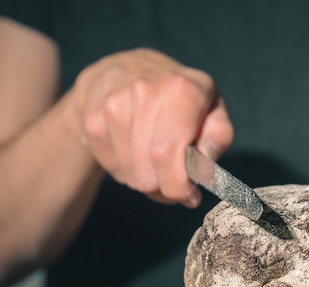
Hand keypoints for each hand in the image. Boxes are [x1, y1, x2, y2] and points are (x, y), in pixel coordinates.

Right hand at [73, 48, 232, 206]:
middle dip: (164, 188)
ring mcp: (112, 104)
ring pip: (129, 175)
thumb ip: (217, 139)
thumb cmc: (182, 98)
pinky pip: (111, 167)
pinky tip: (134, 151)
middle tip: (173, 178)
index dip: (177, 187)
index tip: (188, 195)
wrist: (129, 68)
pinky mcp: (92, 118)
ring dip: (144, 179)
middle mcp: (144, 91)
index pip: (168, 155)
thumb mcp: (213, 109)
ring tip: (153, 159)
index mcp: (182, 90)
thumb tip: (201, 170)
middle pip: (148, 173)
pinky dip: (125, 170)